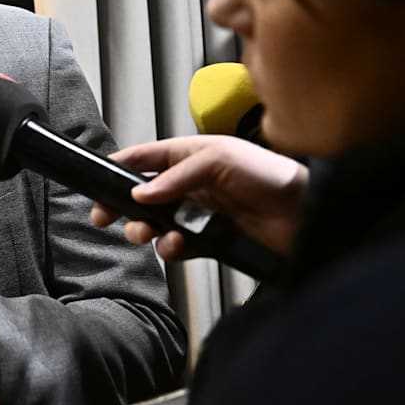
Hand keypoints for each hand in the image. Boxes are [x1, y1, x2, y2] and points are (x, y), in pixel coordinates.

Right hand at [88, 135, 306, 258]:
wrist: (308, 214)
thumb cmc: (271, 176)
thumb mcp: (220, 160)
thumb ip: (176, 176)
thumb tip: (140, 193)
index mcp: (191, 156)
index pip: (145, 157)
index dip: (118, 167)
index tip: (96, 180)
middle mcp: (191, 183)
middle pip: (142, 194)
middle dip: (120, 206)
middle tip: (103, 217)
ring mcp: (200, 213)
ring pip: (156, 223)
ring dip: (144, 230)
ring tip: (145, 234)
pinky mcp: (210, 240)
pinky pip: (178, 246)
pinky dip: (171, 248)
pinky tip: (177, 246)